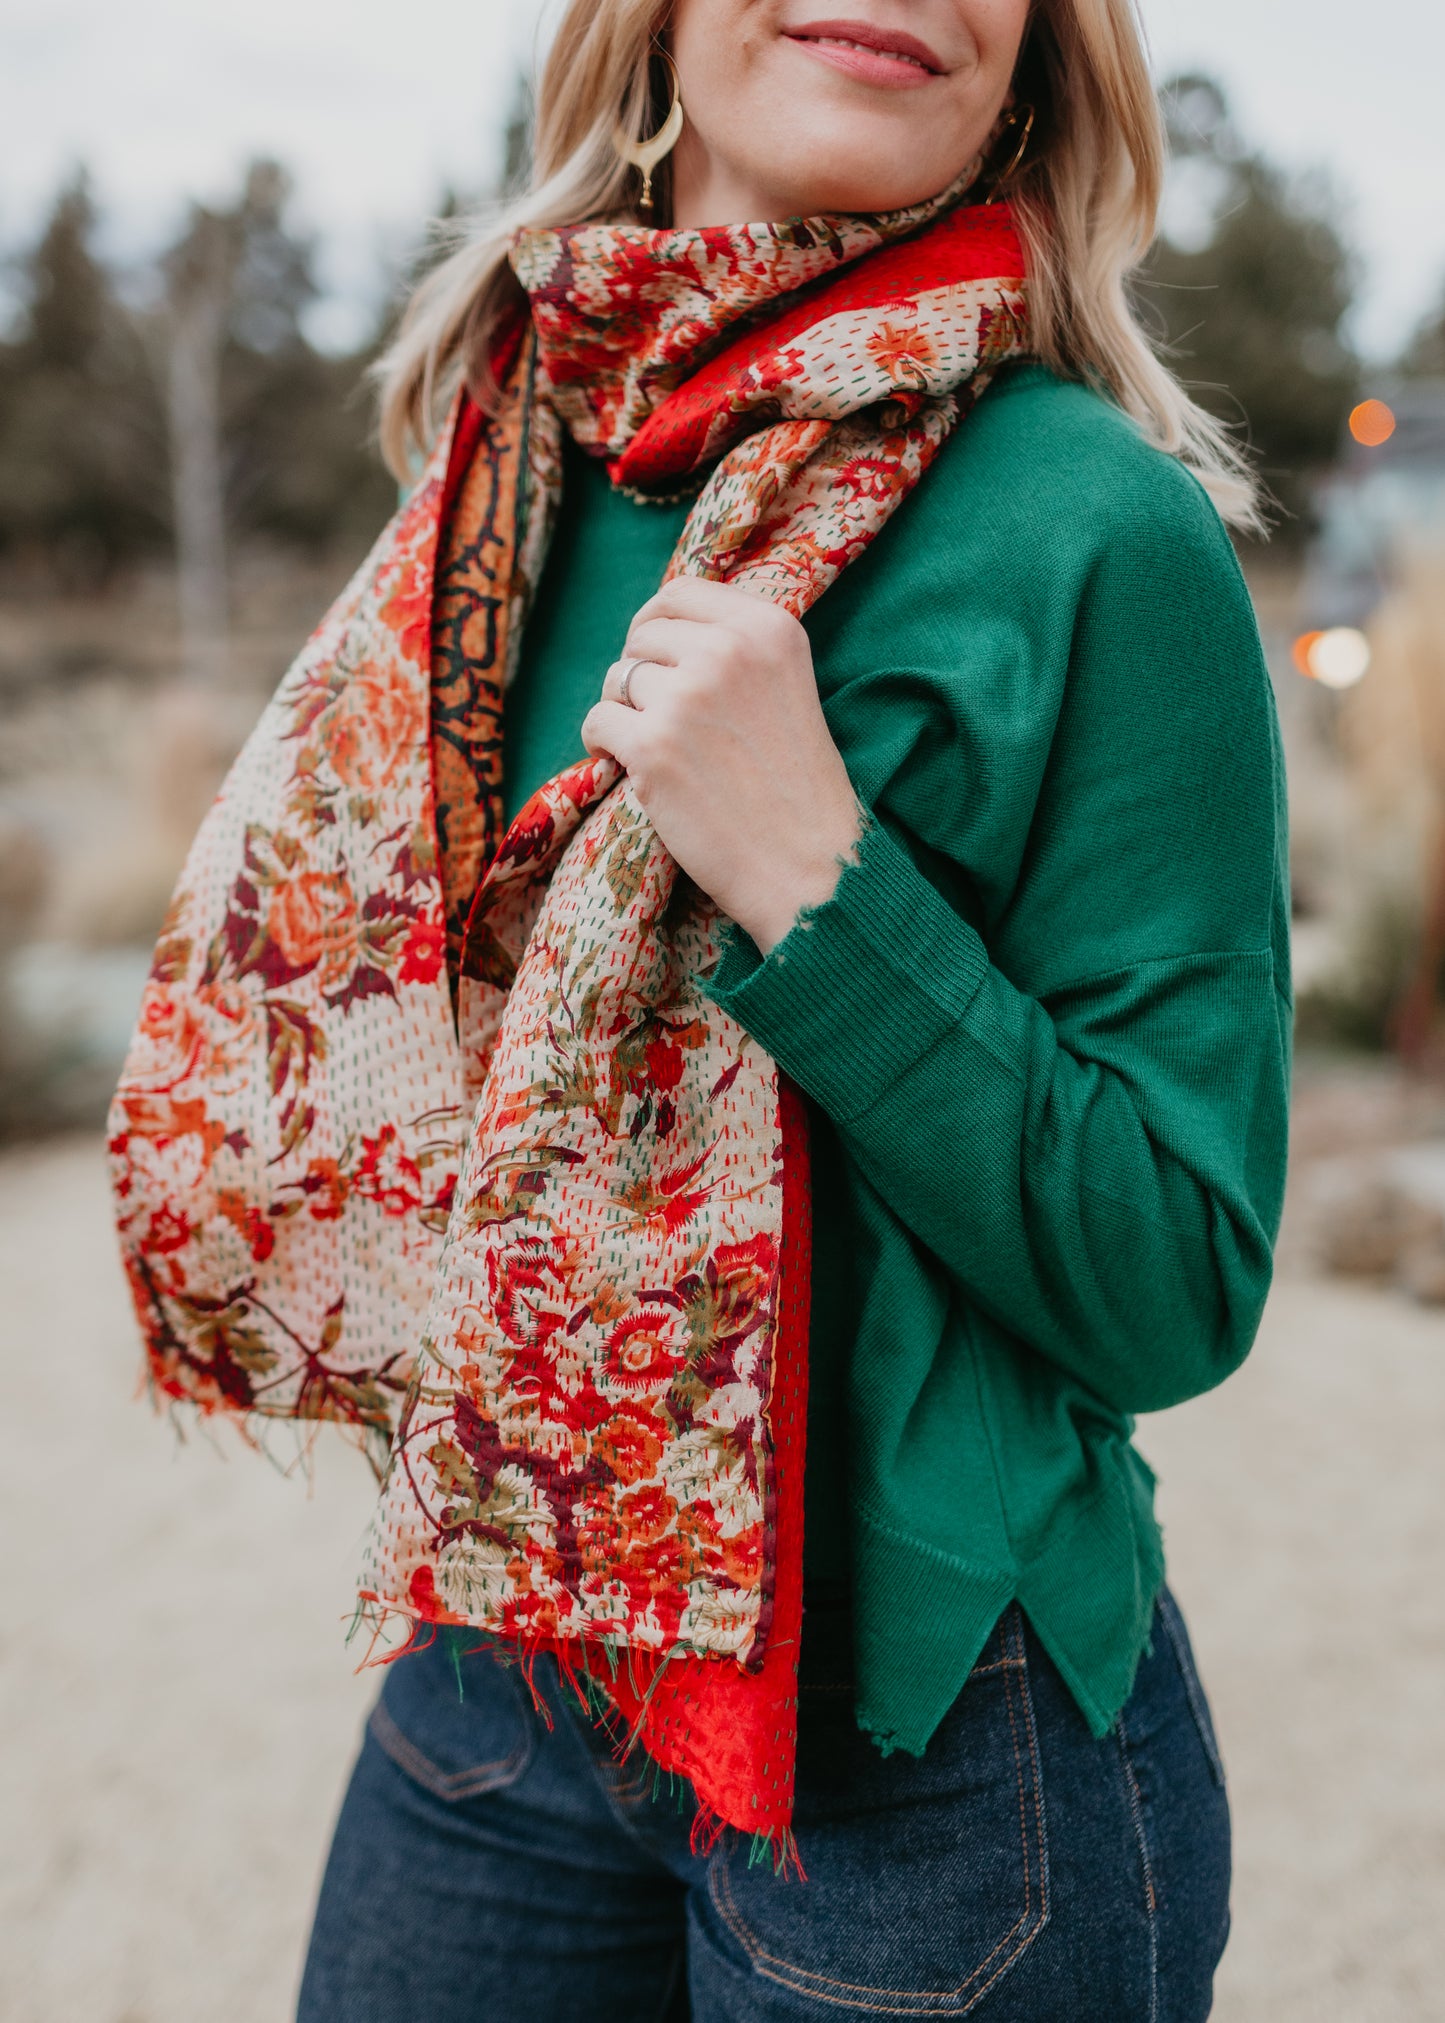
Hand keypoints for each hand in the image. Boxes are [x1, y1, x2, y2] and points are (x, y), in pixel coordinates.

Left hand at [581, 578, 862, 953]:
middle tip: (660, 719)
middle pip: (642, 635)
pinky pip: (597, 722)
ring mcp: (686, 697)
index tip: (656, 657)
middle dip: (640, 674)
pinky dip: (603, 746)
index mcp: (769, 628)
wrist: (808, 867)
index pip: (680, 591)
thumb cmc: (796, 787)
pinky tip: (633, 770)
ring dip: (623, 712)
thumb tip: (659, 627)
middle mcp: (727, 651)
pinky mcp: (652, 747)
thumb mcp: (786, 687)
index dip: (656, 624)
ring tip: (656, 749)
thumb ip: (735, 648)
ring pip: (616, 679)